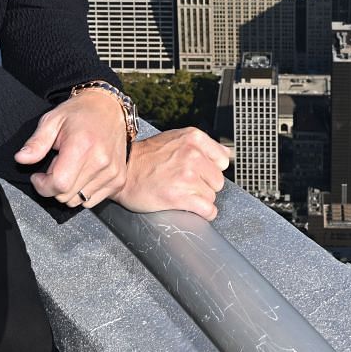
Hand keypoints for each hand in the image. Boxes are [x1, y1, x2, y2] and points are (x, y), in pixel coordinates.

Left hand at [15, 90, 127, 209]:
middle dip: (53, 186)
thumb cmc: (79, 113)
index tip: (37, 176)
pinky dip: (82, 193)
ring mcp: (112, 172)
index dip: (42, 185)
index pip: (59, 184)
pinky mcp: (118, 179)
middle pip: (66, 196)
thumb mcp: (52, 121)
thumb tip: (21, 159)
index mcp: (82, 146)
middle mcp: (100, 161)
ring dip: (68, 190)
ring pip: (78, 201)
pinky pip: (92, 201)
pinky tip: (82, 174)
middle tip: (56, 166)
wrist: (109, 108)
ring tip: (71, 168)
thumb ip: (36, 143)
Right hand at [113, 128, 233, 220]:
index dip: (211, 169)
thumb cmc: (147, 157)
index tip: (199, 173)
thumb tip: (227, 155)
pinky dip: (205, 213)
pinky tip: (193, 209)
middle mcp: (192, 155)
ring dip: (200, 199)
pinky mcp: (179, 197)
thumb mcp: (175, 139)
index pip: (223, 160)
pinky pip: (208, 210)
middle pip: (218, 181)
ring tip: (182, 194)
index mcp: (194, 138)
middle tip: (186, 184)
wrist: (123, 170)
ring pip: (211, 196)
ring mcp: (186, 176)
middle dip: (205, 185)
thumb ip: (201, 145)